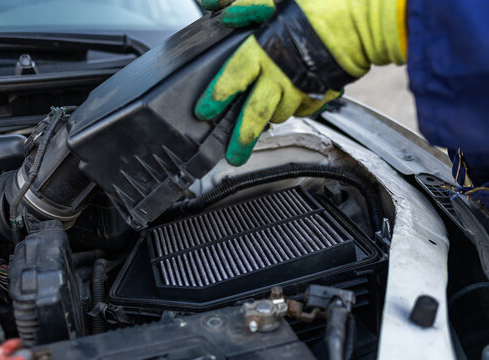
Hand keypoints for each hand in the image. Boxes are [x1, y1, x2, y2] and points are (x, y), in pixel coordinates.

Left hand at [195, 0, 406, 165]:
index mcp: (264, 51)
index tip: (204, 112)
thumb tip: (211, 1)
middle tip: (233, 155)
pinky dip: (298, 107)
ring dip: (272, 117)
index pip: (233, 78)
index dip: (217, 96)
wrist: (366, 17)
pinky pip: (305, 109)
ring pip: (281, 114)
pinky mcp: (323, 93)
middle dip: (242, 137)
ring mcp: (303, 88)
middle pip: (256, 114)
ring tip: (265, 119)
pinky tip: (296, 100)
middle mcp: (281, 75)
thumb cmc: (321, 4)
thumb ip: (241, 2)